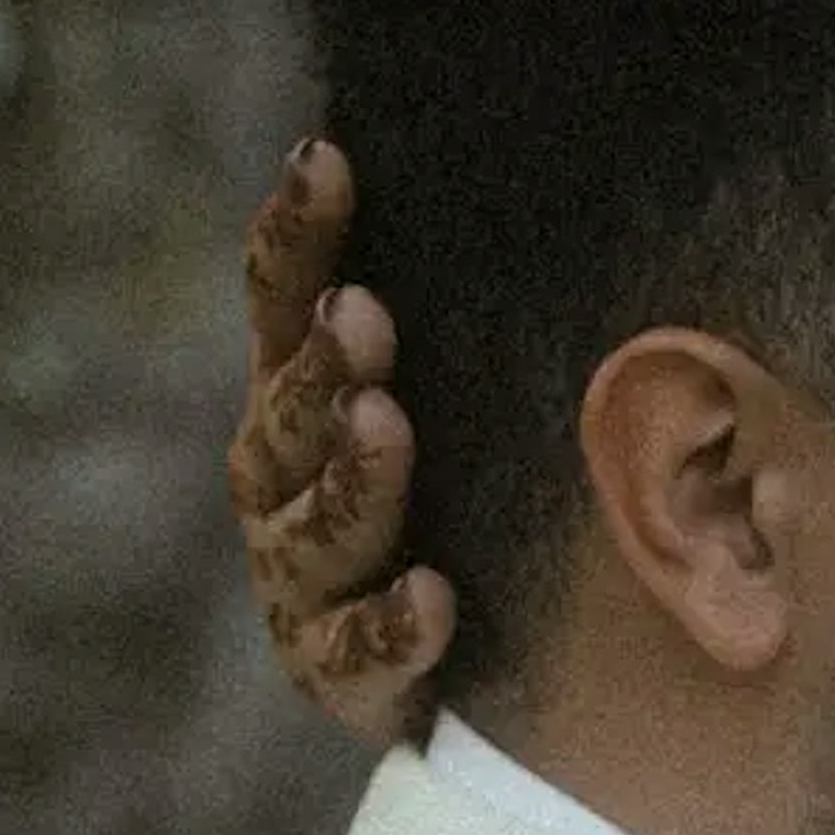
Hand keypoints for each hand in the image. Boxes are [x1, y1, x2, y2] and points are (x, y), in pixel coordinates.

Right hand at [234, 141, 454, 744]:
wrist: (483, 664)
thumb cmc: (476, 492)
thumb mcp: (472, 391)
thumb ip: (475, 310)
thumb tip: (554, 175)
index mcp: (298, 395)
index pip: (280, 299)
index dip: (297, 232)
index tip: (328, 160)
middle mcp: (281, 480)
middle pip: (285, 414)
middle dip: (320, 365)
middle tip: (364, 317)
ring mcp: (302, 581)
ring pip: (311, 530)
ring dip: (351, 478)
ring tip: (384, 427)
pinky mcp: (340, 675)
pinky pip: (359, 654)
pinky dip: (393, 626)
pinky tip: (435, 599)